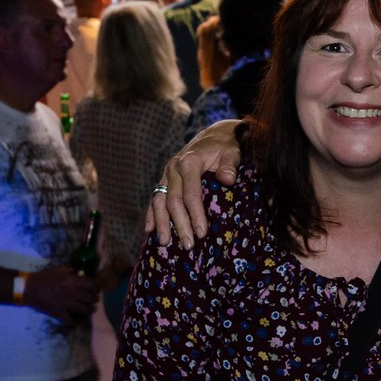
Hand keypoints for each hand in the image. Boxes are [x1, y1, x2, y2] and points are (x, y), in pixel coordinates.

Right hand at [23, 266, 99, 324]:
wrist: (29, 288)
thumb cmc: (44, 277)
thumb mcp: (59, 270)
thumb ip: (72, 271)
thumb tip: (81, 271)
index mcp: (72, 281)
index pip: (92, 284)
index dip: (97, 286)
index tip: (98, 287)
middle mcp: (72, 293)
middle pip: (91, 298)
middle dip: (95, 298)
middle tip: (94, 298)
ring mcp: (66, 304)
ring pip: (85, 310)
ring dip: (89, 310)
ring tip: (90, 309)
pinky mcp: (59, 313)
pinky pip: (70, 321)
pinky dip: (74, 322)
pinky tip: (75, 319)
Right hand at [147, 119, 242, 247]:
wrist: (215, 135)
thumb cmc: (225, 146)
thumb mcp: (232, 152)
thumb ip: (229, 165)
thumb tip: (227, 179)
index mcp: (190, 162)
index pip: (190, 194)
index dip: (195, 214)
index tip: (202, 233)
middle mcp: (174, 168)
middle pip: (173, 201)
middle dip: (180, 224)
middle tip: (188, 245)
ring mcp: (167, 173)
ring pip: (159, 201)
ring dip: (162, 223)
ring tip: (165, 243)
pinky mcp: (165, 178)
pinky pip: (155, 197)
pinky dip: (151, 214)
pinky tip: (149, 231)